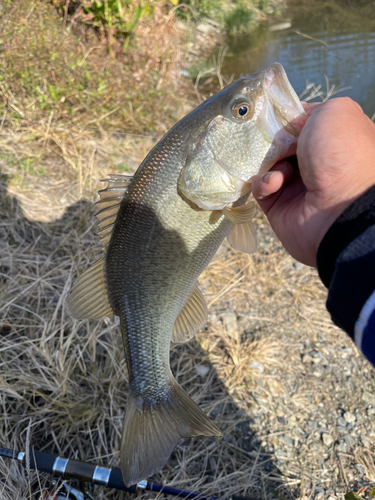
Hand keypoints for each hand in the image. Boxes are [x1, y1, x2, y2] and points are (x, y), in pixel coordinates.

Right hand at [251, 97, 374, 266]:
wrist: (340, 209)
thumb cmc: (341, 155)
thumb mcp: (335, 113)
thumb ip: (310, 110)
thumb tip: (290, 125)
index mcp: (333, 140)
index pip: (302, 124)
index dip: (287, 118)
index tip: (273, 115)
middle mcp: (317, 163)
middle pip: (280, 144)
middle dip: (271, 140)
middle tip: (271, 140)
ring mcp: (297, 186)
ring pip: (267, 165)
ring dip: (269, 161)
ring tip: (280, 166)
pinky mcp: (278, 207)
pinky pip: (261, 189)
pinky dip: (265, 183)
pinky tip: (277, 184)